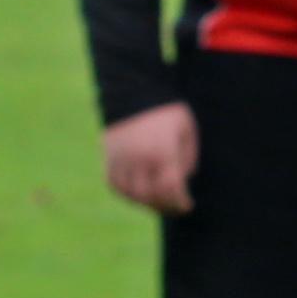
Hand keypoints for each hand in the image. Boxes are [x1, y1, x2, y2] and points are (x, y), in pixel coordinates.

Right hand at [101, 100, 197, 214]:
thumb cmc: (167, 110)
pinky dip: (127, 194)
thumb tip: (183, 179)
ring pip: (131, 193)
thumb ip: (188, 157)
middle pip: (151, 195)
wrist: (133, 90)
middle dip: (165, 205)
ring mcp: (121, 159)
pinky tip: (138, 195)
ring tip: (158, 202)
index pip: (171, 188)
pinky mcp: (108, 156)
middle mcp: (139, 158)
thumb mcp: (187, 129)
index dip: (180, 201)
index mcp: (162, 151)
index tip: (188, 206)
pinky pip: (115, 184)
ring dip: (146, 203)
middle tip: (175, 208)